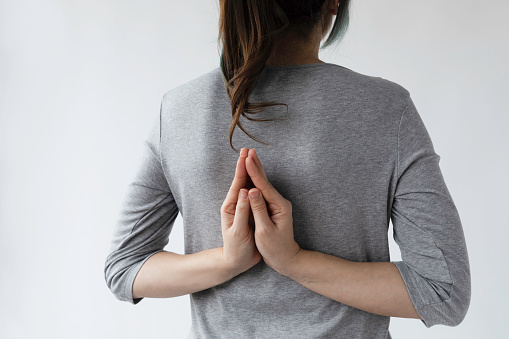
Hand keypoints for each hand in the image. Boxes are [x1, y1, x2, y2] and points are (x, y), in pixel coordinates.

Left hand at [221, 148, 261, 275]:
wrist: (236, 262)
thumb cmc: (237, 249)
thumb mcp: (239, 231)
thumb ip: (242, 211)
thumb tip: (245, 190)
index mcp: (230, 207)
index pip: (237, 184)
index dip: (242, 169)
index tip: (246, 156)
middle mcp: (235, 205)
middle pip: (240, 181)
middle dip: (245, 165)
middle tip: (248, 149)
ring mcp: (241, 208)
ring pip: (246, 185)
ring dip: (250, 171)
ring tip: (253, 158)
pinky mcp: (248, 213)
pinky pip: (252, 194)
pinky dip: (255, 183)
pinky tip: (260, 178)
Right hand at [244, 149, 300, 274]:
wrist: (286, 258)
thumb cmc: (275, 248)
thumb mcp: (265, 231)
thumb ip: (259, 210)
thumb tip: (252, 191)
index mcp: (279, 206)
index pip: (263, 186)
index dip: (254, 172)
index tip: (246, 159)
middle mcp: (280, 202)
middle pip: (265, 180)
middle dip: (256, 165)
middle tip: (248, 150)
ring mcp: (277, 204)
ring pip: (264, 184)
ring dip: (256, 169)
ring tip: (249, 156)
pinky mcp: (272, 207)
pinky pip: (262, 191)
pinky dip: (256, 180)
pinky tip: (252, 174)